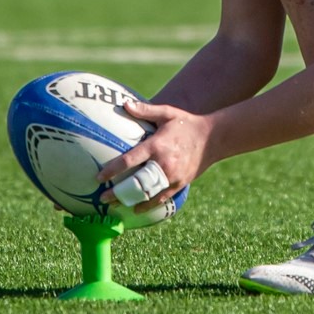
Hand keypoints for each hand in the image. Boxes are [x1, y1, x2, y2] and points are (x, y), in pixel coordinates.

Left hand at [96, 100, 213, 212]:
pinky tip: (136, 209)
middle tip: (102, 199)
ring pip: (148, 194)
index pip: (130, 160)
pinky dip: (148, 205)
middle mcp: (163, 164)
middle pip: (136, 183)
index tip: (99, 177)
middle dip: (118, 192)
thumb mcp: (167, 113)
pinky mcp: (180, 184)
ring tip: (116, 206)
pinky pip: (161, 198)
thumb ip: (145, 110)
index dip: (113, 170)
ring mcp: (172, 176)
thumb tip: (125, 104)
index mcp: (156, 146)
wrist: (214, 138)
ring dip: (131, 201)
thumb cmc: (186, 123)